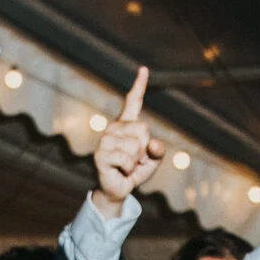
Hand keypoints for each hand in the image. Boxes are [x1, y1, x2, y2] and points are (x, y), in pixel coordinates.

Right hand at [92, 66, 165, 211]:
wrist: (118, 190)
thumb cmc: (134, 171)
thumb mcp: (152, 160)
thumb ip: (158, 151)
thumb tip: (152, 144)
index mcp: (126, 125)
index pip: (133, 102)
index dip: (139, 85)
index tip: (144, 69)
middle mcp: (114, 128)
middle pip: (143, 129)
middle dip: (144, 149)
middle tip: (134, 160)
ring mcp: (105, 140)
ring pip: (135, 146)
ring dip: (136, 162)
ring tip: (126, 166)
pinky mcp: (101, 154)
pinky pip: (126, 159)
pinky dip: (128, 170)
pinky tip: (120, 171)